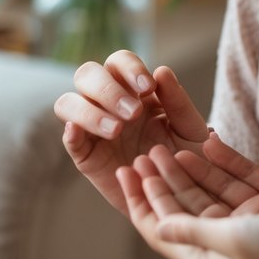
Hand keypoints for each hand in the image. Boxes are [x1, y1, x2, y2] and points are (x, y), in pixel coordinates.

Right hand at [54, 51, 209, 214]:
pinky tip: (77, 132)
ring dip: (88, 111)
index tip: (148, 88)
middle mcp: (108, 102)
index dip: (130, 68)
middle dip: (108, 89)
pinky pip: (69, 139)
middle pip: (88, 74)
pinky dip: (70, 132)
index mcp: (135, 89)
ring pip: (68, 102)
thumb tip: (160, 70)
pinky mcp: (85, 156)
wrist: (179, 195)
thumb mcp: (191, 130)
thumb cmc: (187, 156)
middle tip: (133, 113)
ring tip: (117, 130)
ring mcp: (92, 128)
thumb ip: (178, 103)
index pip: (120, 62)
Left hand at [138, 134, 258, 258]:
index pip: (165, 227)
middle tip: (146, 150)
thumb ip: (192, 230)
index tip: (126, 174)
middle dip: (163, 178)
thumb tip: (157, 223)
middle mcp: (227, 235)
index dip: (143, 201)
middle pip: (186, 203)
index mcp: (209, 255)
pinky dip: (227, 159)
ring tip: (169, 143)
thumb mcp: (228, 244)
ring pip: (213, 186)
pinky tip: (210, 142)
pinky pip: (244, 174)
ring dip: (191, 167)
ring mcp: (252, 215)